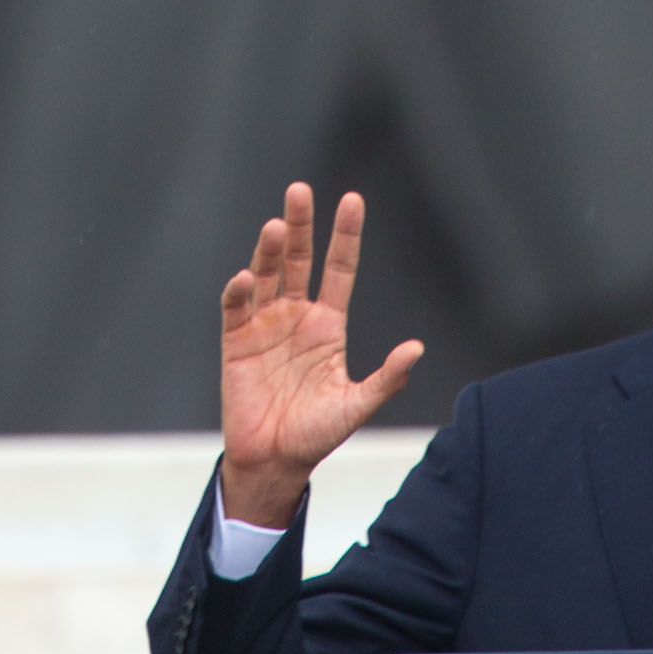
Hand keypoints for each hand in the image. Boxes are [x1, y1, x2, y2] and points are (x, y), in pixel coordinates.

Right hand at [218, 182, 423, 528]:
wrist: (274, 462)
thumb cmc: (316, 434)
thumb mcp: (355, 406)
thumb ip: (385, 379)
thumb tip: (417, 348)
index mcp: (328, 325)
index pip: (338, 269)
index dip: (345, 236)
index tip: (352, 199)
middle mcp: (296, 314)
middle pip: (299, 258)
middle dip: (300, 225)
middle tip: (299, 191)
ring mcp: (265, 323)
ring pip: (267, 273)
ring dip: (268, 249)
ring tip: (274, 226)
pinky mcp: (236, 339)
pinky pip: (236, 306)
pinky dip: (239, 290)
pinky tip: (246, 278)